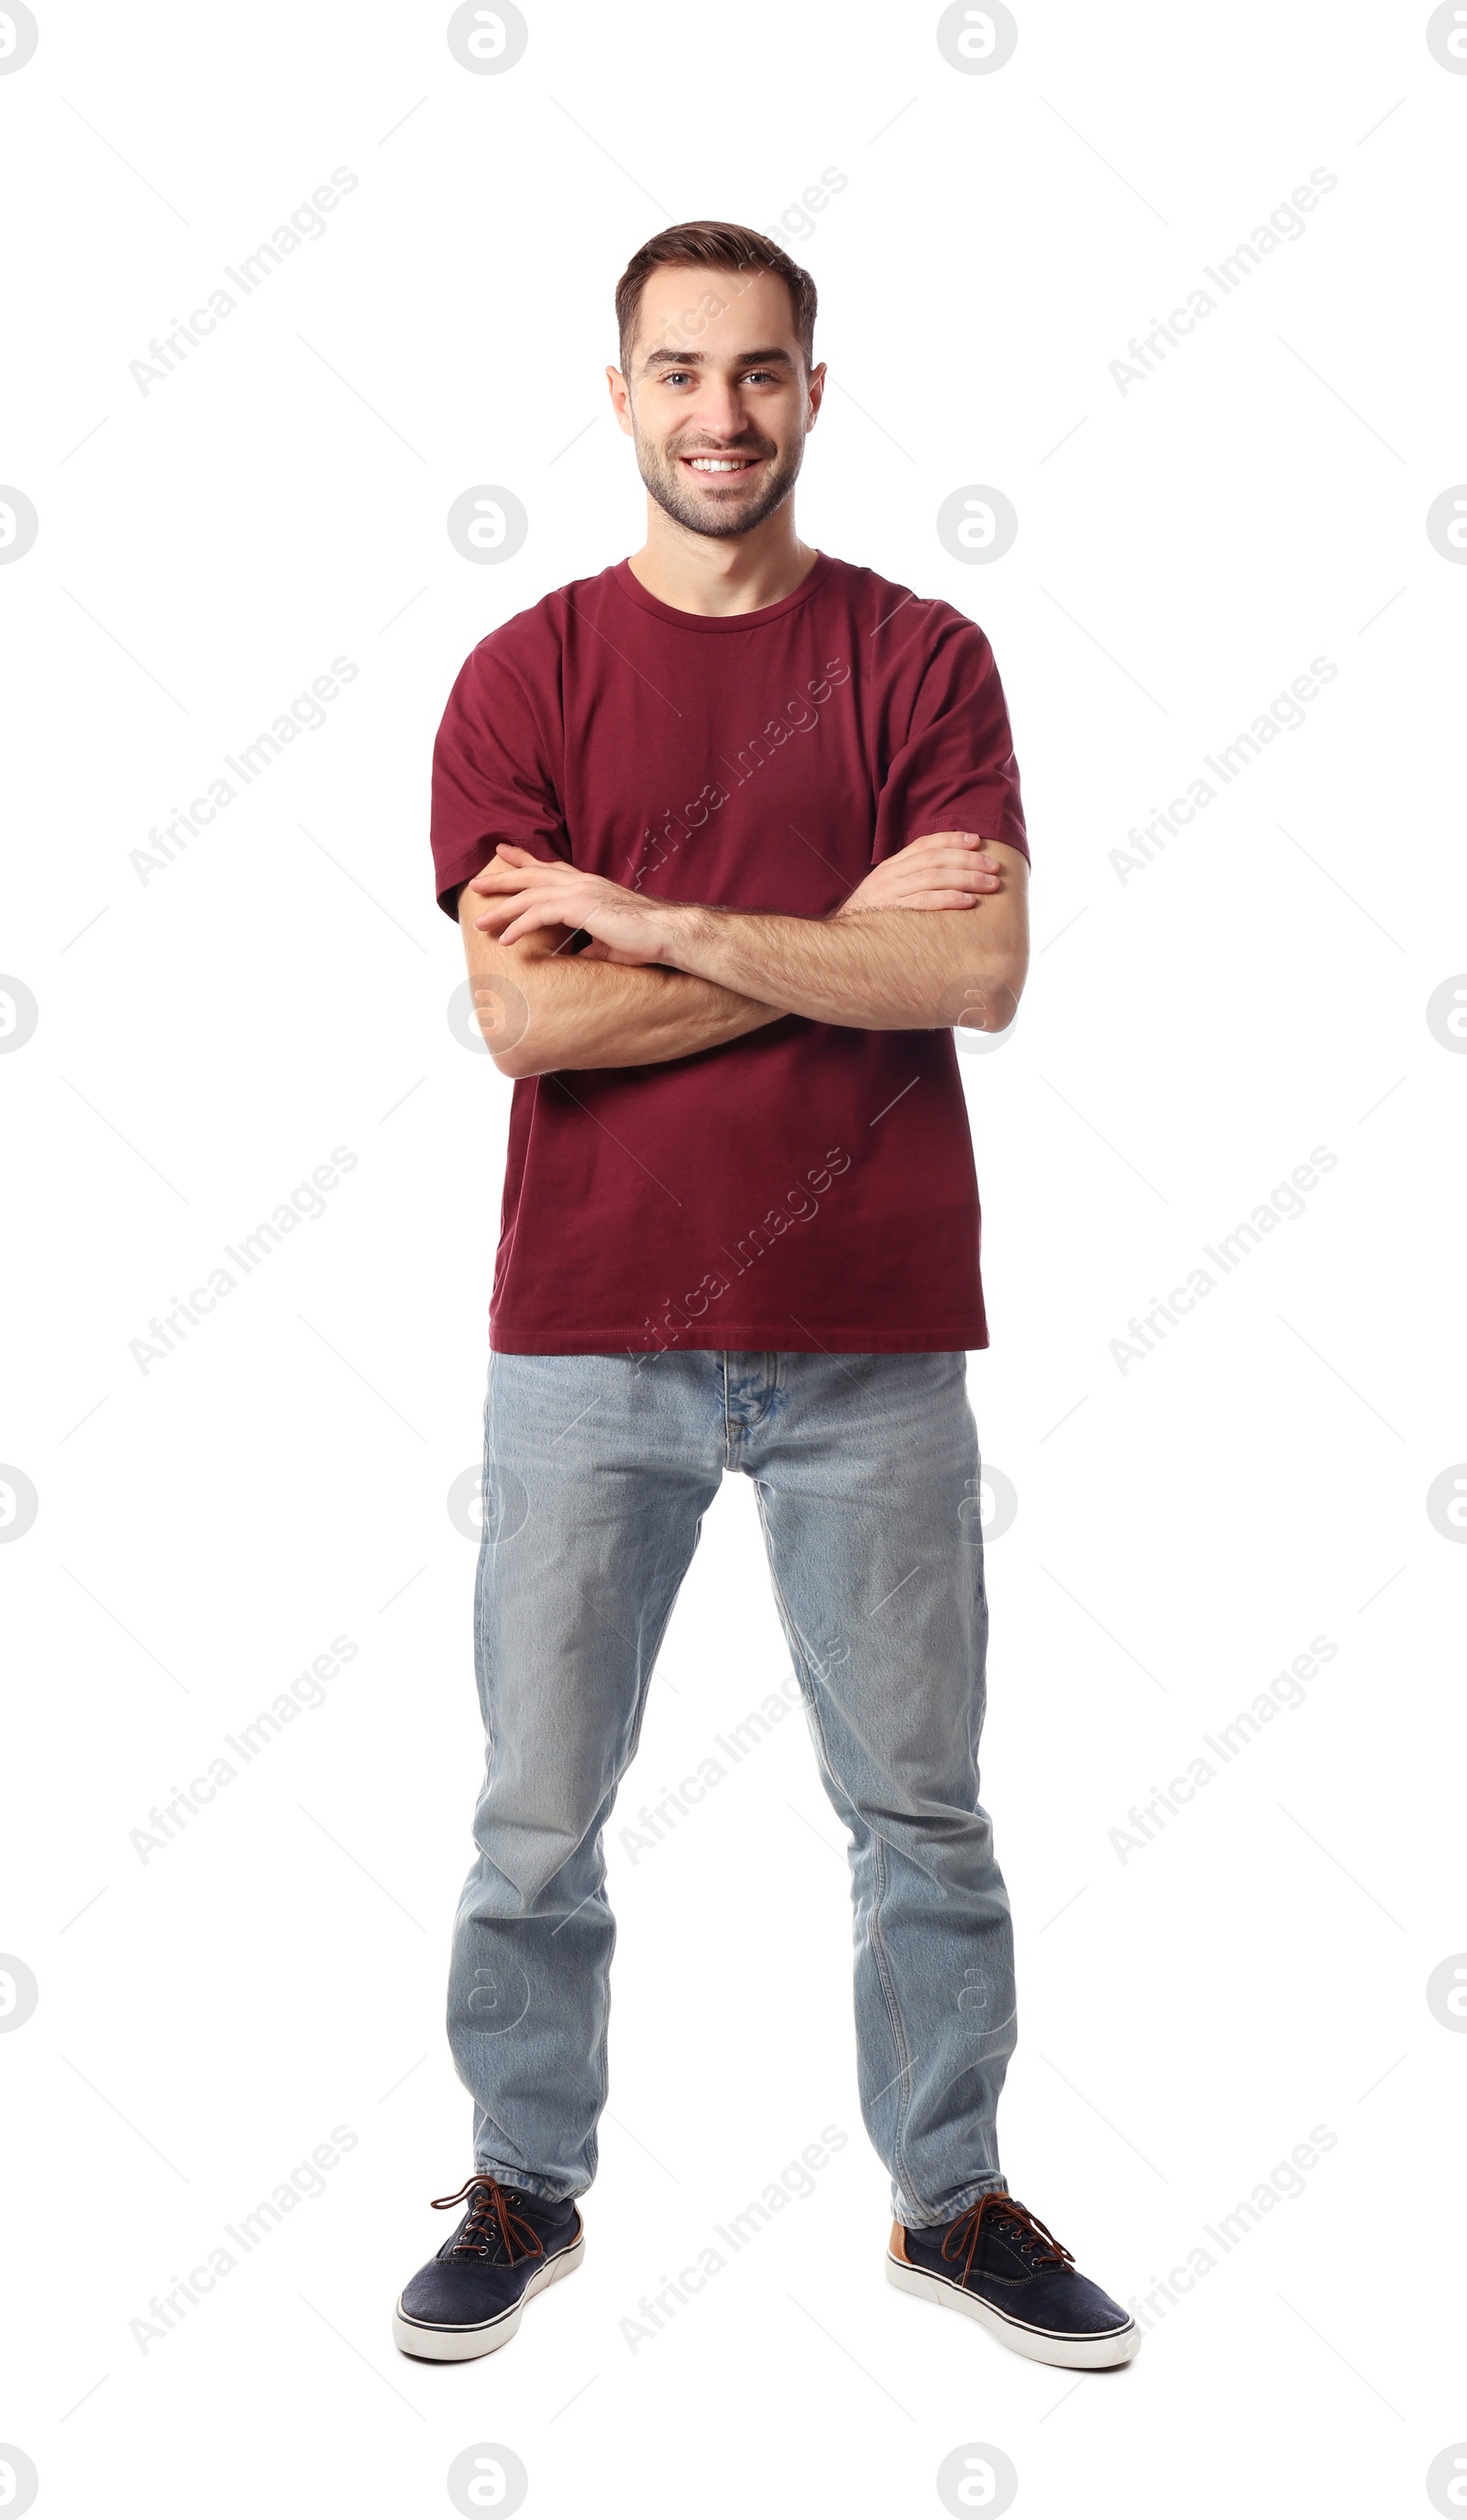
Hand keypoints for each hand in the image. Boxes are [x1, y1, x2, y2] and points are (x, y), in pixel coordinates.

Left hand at [468, 845, 679, 964]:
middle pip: (533, 875)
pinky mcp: (580, 907)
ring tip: (480, 922)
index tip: (504, 852)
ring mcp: (580, 892)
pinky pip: (539, 915)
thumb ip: (592, 943)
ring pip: (530, 895)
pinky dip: (519, 926)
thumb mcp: (610, 941)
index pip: (551, 867)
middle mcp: (581, 882)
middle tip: (477, 883)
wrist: (666, 933)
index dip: (525, 859)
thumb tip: (582, 953)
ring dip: (502, 908)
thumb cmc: (646, 938)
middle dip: (503, 878)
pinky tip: (505, 939)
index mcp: (589, 885)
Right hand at [834, 831, 1002, 916]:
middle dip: (969, 861)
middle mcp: (889, 875)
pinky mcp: (892, 914)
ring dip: (967, 879)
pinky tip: (969, 902)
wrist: (836, 943)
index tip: (977, 841)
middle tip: (995, 867)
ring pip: (935, 877)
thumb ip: (907, 882)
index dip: (952, 840)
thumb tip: (943, 877)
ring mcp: (889, 893)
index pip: (924, 844)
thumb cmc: (869, 921)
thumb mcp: (884, 894)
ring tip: (991, 884)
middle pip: (935, 859)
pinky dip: (950, 899)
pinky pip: (925, 902)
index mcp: (889, 867)